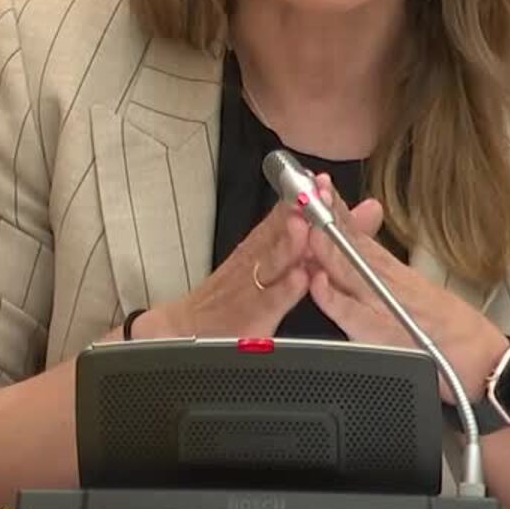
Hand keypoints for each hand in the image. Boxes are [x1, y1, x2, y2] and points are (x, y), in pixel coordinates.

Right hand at [144, 197, 312, 338]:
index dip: (302, 198)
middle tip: (316, 195)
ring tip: (303, 226)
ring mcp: (252, 287)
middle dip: (299, 213)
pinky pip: (269, 301)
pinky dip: (284, 290)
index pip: (282, 215)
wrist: (188, 328)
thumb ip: (290, 236)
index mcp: (259, 246)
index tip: (319, 180)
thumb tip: (321, 213)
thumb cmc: (228, 295)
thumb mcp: (258, 258)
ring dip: (289, 243)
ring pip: (272, 261)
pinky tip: (299, 279)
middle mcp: (255, 261)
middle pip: (278, 232)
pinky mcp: (251, 317)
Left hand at [302, 174, 508, 400]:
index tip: (319, 187)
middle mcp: (387, 282)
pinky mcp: (384, 334)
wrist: (482, 362)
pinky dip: (335, 299)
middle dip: (325, 218)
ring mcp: (385, 306)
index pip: (356, 235)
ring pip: (349, 271)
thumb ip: (382, 274)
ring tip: (306, 223)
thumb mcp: (415, 294)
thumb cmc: (450, 333)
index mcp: (390, 272)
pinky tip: (318, 283)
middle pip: (349, 245)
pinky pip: (354, 314)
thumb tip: (348, 261)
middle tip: (305, 192)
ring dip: (326, 247)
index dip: (335, 210)